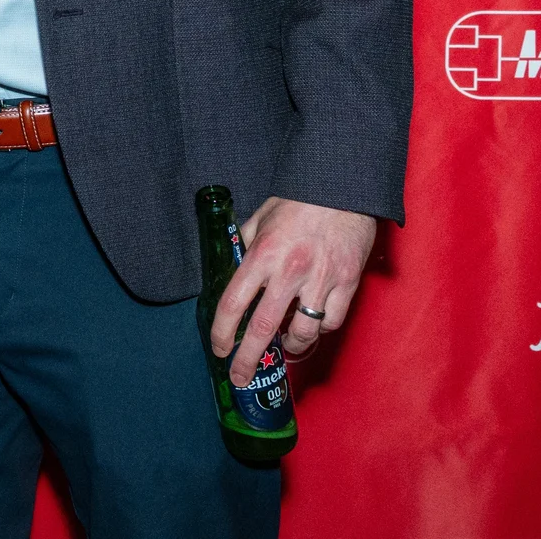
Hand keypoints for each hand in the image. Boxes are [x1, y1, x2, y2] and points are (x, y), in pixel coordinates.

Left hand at [209, 196, 377, 384]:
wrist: (343, 189)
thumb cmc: (298, 202)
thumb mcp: (260, 218)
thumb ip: (246, 246)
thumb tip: (234, 266)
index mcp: (261, 255)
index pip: (234, 303)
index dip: (222, 332)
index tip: (218, 350)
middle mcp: (288, 272)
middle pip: (263, 328)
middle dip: (248, 359)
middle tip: (240, 377)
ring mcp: (320, 280)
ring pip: (302, 332)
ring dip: (290, 347)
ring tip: (284, 349)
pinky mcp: (348, 284)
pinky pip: (331, 322)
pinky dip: (320, 330)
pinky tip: (312, 327)